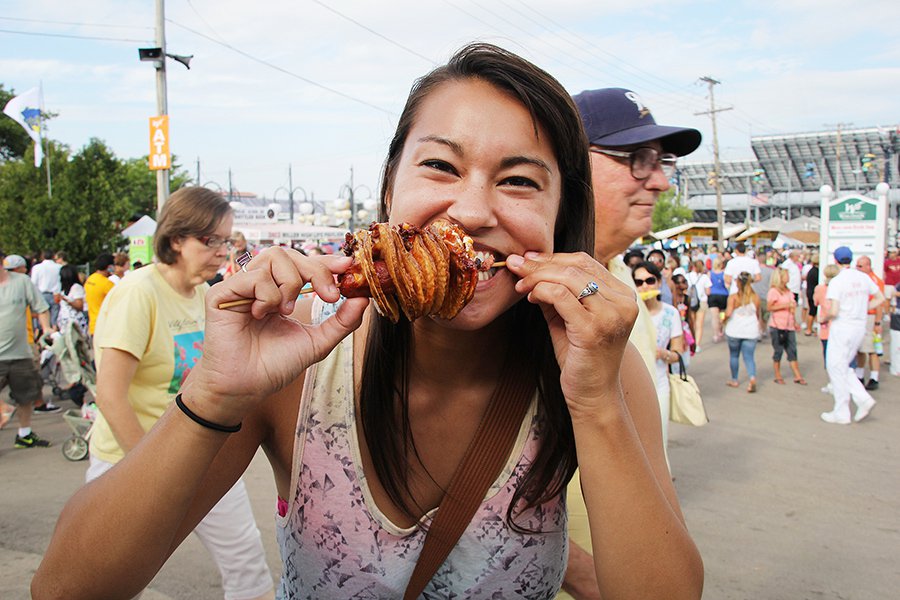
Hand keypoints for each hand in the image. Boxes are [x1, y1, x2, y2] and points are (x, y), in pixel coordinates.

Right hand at [183, 247, 367, 423]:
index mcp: (281, 292)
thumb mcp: (317, 342)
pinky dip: (267, 295)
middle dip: (317, 271)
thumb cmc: (275, 366)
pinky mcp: (222, 293)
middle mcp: (262, 285)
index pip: (305, 264)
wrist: (246, 387)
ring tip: (285, 311)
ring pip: (275, 257)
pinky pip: (254, 276)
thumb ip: (341, 321)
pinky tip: (261, 315)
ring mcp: (242, 287)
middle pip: (292, 254)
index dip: (327, 261)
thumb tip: (363, 298)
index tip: (348, 266)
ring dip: (289, 284)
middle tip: (329, 296)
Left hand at [506, 251, 637, 417]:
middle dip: (540, 264)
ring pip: (568, 278)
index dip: (554, 257)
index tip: (527, 259)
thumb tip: (530, 265)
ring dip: (537, 277)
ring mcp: (610, 315)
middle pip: (576, 266)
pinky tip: (530, 298)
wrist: (593, 395)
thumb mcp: (569, 317)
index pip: (586, 262)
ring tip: (520, 285)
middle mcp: (623, 302)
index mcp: (623, 295)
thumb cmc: (581, 357)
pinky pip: (561, 297)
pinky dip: (540, 291)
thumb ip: (557, 292)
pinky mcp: (593, 329)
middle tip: (515, 265)